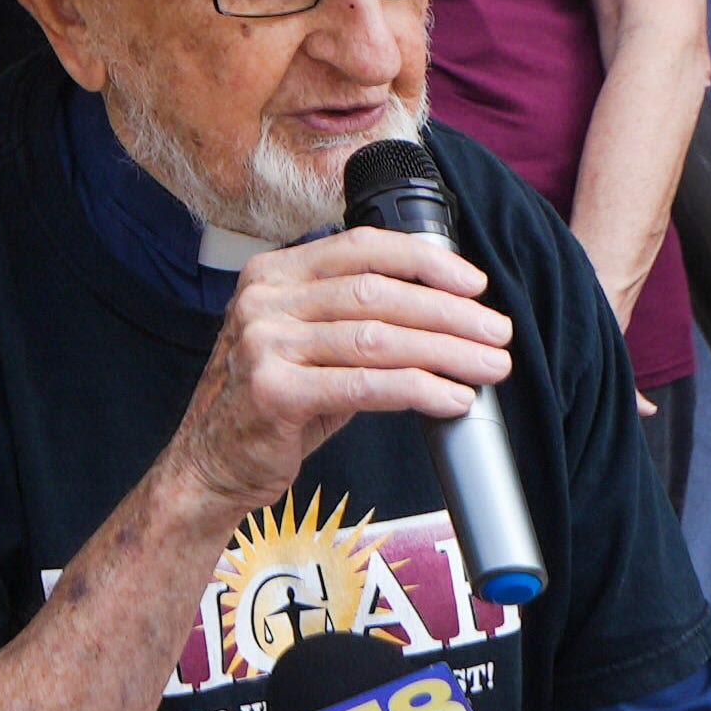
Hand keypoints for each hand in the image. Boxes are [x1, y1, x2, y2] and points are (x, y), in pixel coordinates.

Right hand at [169, 225, 517, 516]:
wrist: (212, 461)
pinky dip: (419, 389)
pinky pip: (364, 385)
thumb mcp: (307, 345)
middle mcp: (264, 299)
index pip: (361, 248)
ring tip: (489, 366)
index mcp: (273, 274)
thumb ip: (355, 319)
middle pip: (376, 293)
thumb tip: (446, 315)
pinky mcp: (272, 390)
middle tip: (497, 333)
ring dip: (446, 351)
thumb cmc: (273, 403)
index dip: (425, 261)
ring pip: (377, 338)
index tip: (473, 284)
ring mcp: (264, 343)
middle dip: (449, 312)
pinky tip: (452, 398)